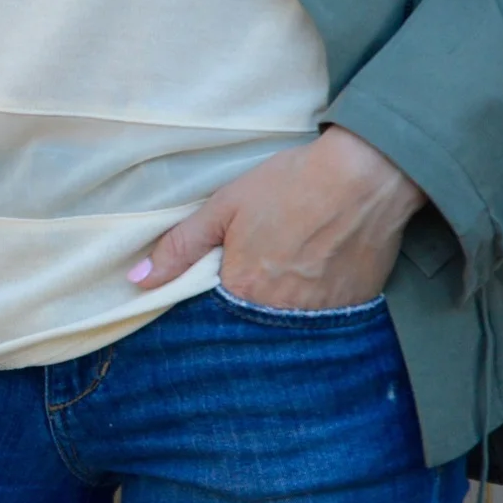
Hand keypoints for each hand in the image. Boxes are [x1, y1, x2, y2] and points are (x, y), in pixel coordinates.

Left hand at [130, 126, 425, 309]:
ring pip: (288, 327)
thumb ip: (180, 246)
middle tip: (261, 269)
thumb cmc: (291, 185)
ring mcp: (320, 316)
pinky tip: (316, 276)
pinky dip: (315, 307)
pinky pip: (324, 321)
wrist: (365, 175)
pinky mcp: (352, 309)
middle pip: (251, 325)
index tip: (220, 281)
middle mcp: (280, 314)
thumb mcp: (225, 206)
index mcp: (242, 290)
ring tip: (289, 270)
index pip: (212, 319)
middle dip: (247, 307)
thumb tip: (137, 281)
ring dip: (281, 308)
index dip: (212, 302)